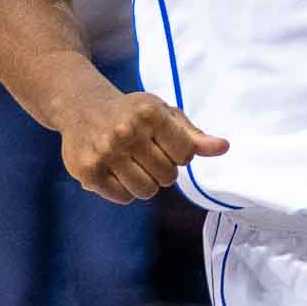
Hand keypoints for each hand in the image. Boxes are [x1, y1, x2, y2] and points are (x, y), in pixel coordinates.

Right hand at [58, 80, 228, 203]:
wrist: (82, 107)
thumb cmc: (132, 113)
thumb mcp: (164, 115)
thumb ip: (194, 136)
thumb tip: (224, 147)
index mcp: (150, 114)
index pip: (186, 155)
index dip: (179, 154)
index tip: (164, 143)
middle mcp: (127, 132)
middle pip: (167, 177)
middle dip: (161, 169)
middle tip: (144, 153)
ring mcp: (105, 152)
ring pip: (146, 191)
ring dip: (144, 183)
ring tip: (131, 164)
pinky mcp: (88, 171)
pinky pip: (123, 198)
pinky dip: (124, 190)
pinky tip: (114, 170)